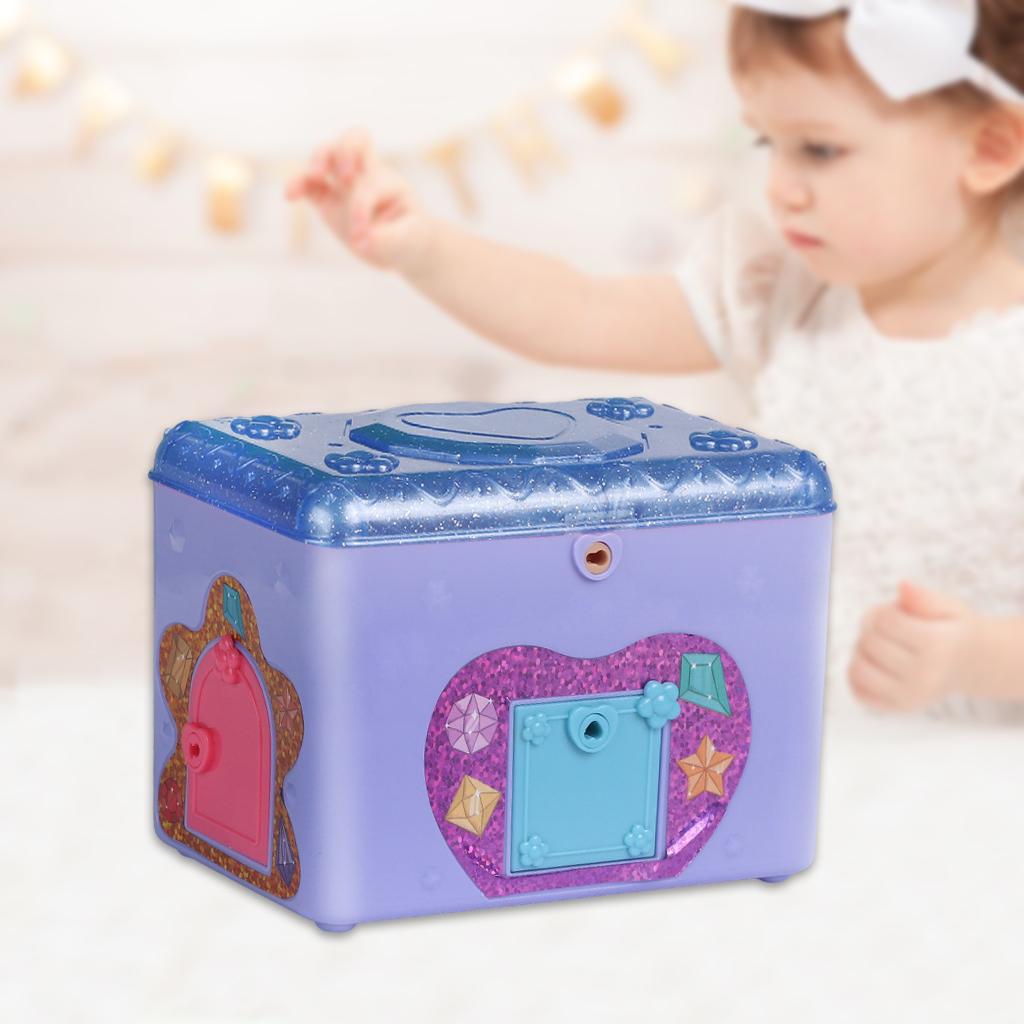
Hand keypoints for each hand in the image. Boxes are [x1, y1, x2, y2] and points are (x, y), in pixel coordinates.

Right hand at [284, 127, 435, 273]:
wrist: (405, 246)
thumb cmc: (412, 238)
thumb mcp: (408, 242)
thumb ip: (388, 240)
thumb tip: (362, 241)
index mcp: (388, 182)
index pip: (368, 185)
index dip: (361, 209)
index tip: (362, 238)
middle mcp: (366, 176)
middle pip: (352, 140)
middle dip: (344, 150)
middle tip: (342, 177)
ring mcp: (345, 186)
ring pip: (327, 154)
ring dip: (317, 159)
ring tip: (314, 176)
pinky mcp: (329, 200)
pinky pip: (310, 185)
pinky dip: (298, 185)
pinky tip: (289, 196)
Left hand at [848, 580, 981, 711]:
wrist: (971, 665)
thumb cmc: (953, 630)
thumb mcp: (949, 607)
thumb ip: (924, 597)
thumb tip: (903, 586)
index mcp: (938, 646)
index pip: (884, 620)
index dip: (884, 611)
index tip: (898, 613)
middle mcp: (924, 676)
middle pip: (869, 642)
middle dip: (872, 629)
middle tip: (889, 629)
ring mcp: (910, 697)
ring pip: (858, 668)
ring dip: (861, 651)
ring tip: (881, 645)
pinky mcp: (897, 708)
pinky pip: (858, 690)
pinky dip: (857, 675)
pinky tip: (875, 664)